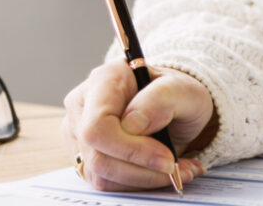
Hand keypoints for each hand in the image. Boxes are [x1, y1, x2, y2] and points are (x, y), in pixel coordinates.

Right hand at [62, 59, 213, 190]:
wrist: (173, 107)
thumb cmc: (176, 94)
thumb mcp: (183, 89)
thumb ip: (161, 99)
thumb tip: (132, 124)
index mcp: (105, 79)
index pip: (98, 125)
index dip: (130, 149)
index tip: (166, 157)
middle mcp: (83, 104)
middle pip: (96, 154)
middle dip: (140, 169)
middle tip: (174, 166)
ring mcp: (79, 131)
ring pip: (100, 173)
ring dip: (143, 179)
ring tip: (176, 169)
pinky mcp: (85, 155)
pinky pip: (105, 181)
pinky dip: (137, 182)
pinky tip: (159, 171)